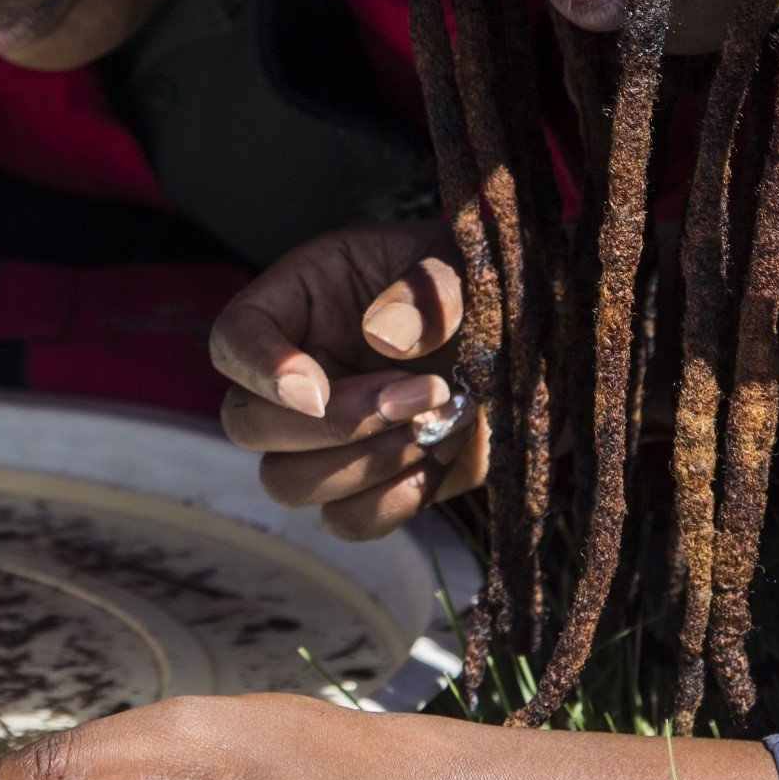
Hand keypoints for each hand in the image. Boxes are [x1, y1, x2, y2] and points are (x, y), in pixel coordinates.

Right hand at [209, 220, 486, 539]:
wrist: (544, 335)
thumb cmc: (485, 278)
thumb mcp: (460, 258)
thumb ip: (427, 288)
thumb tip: (383, 338)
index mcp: (301, 301)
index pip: (234, 339)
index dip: (259, 370)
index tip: (316, 389)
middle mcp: (303, 372)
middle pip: (246, 423)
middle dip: (329, 423)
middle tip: (417, 395)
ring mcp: (332, 437)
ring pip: (286, 482)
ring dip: (361, 464)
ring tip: (438, 421)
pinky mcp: (376, 484)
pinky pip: (348, 521)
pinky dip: (392, 502)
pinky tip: (444, 455)